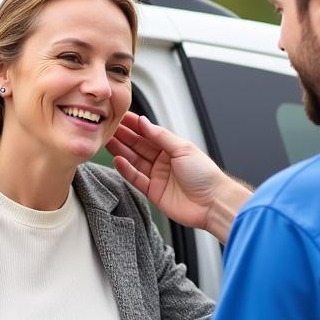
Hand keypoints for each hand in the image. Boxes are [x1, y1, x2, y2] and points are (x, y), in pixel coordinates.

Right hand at [107, 112, 246, 240]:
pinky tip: (117, 160)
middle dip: (123, 136)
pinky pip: (136, 179)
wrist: (212, 202)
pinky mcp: (153, 192)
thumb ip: (161, 136)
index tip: (119, 117)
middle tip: (107, 128)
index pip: (148, 133)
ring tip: (107, 141)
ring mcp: (157, 176)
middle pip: (139, 146)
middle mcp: (163, 161)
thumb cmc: (204, 174)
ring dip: (121, 151)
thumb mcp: (183, 148)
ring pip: (134, 161)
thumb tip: (144, 122)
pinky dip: (126, 170)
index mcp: (172, 148)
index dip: (134, 125)